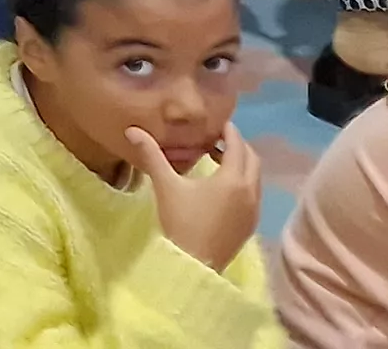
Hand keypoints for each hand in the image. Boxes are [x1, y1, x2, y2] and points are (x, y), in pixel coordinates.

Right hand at [126, 126, 261, 271]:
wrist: (195, 263)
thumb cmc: (181, 221)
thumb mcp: (165, 186)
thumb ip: (152, 155)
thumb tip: (132, 130)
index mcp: (233, 179)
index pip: (237, 145)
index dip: (229, 131)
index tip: (218, 124)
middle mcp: (250, 191)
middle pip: (252, 159)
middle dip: (238, 146)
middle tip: (218, 141)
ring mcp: (253, 209)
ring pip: (255, 177)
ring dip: (241, 165)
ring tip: (218, 162)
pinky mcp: (251, 223)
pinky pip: (253, 194)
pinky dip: (243, 183)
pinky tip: (222, 189)